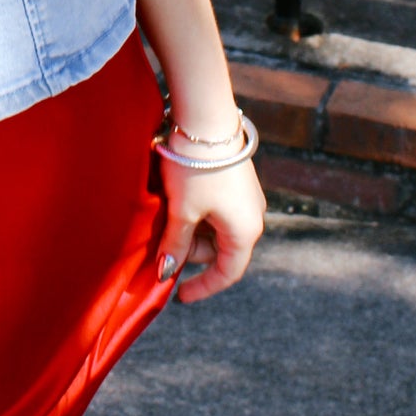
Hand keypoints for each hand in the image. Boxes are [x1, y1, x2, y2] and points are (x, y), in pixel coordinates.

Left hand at [156, 151, 265, 306]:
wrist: (206, 120)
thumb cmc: (195, 169)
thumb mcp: (182, 210)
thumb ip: (175, 244)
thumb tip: (165, 272)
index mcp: (245, 232)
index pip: (226, 273)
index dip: (202, 287)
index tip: (179, 295)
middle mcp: (252, 218)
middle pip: (219, 250)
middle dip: (189, 250)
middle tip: (163, 239)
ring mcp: (246, 199)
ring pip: (216, 229)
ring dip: (191, 229)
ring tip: (168, 212)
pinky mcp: (237, 183)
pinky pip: (217, 210)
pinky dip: (197, 213)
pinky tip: (178, 201)